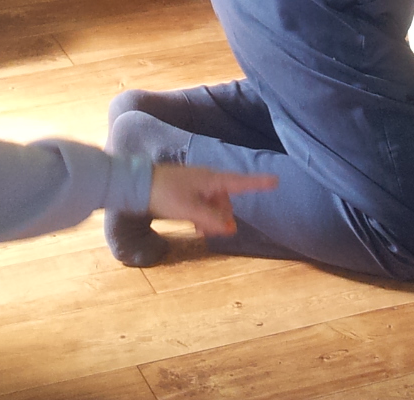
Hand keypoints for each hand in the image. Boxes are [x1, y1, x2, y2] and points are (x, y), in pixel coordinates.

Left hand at [146, 163, 277, 236]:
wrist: (137, 184)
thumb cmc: (165, 194)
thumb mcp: (190, 210)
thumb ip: (212, 219)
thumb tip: (231, 228)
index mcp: (212, 180)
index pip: (240, 182)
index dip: (258, 183)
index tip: (277, 181)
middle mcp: (207, 180)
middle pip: (226, 200)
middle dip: (224, 217)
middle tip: (211, 234)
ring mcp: (196, 185)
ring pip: (214, 204)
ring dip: (212, 219)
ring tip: (201, 233)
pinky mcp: (185, 191)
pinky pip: (203, 205)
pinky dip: (203, 216)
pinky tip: (195, 227)